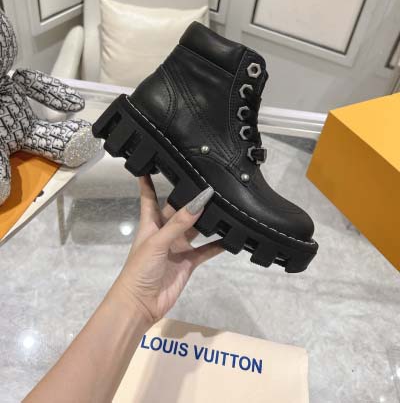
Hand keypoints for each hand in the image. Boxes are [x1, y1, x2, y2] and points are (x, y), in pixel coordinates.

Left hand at [114, 176, 222, 325]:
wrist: (140, 304)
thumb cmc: (140, 269)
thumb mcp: (158, 241)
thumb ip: (180, 222)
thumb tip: (200, 200)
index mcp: (150, 224)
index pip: (149, 197)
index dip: (148, 181)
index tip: (152, 162)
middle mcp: (165, 232)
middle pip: (179, 210)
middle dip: (190, 198)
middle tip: (209, 181)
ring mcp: (178, 247)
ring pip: (195, 228)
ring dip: (207, 219)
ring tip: (224, 203)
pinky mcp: (189, 262)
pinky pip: (206, 250)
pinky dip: (218, 245)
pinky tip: (231, 236)